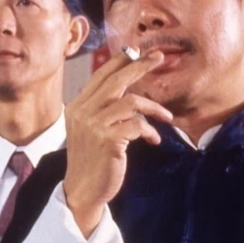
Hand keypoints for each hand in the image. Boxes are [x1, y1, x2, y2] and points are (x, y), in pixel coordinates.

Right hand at [62, 49, 172, 237]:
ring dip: (153, 107)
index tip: (139, 52)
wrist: (83, 189)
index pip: (100, 76)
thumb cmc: (91, 159)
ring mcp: (94, 125)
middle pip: (115, 80)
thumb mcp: (88, 129)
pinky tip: (154, 140)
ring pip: (130, 102)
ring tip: (166, 118)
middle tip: (158, 57)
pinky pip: (137, 125)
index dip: (120, 61)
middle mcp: (82, 112)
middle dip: (139, 66)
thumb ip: (100, 109)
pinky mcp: (108, 140)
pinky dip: (150, 130)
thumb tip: (123, 89)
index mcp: (77, 106)